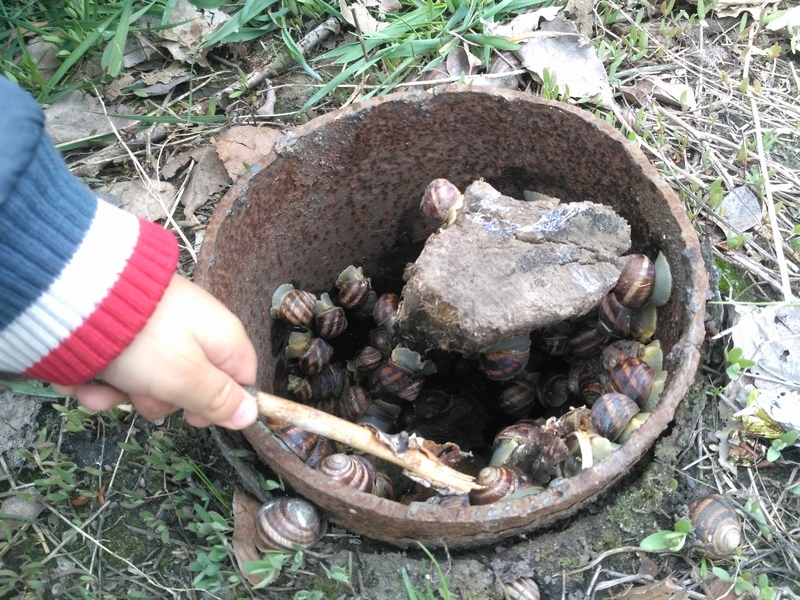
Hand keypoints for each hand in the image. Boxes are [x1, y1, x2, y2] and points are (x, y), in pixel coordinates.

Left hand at [54, 275, 258, 428]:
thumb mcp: (185, 376)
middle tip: (140, 396)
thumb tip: (250, 415)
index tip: (192, 417)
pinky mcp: (125, 329)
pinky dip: (101, 378)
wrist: (77, 295)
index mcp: (221, 337)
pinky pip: (121, 366)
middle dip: (159, 400)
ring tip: (101, 386)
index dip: (220, 404)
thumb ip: (218, 399)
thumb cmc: (142, 338)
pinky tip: (84, 378)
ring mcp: (157, 329)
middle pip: (190, 384)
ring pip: (148, 380)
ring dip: (121, 394)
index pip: (241, 377)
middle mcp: (193, 330)